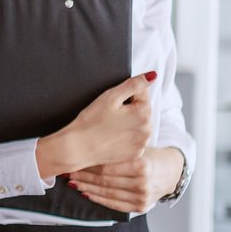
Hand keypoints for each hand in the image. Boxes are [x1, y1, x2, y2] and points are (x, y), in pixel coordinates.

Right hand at [34, 73, 155, 179]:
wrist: (78, 148)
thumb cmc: (91, 121)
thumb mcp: (111, 96)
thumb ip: (134, 84)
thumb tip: (152, 76)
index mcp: (143, 113)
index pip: (142, 94)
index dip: (126, 94)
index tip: (113, 103)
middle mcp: (147, 130)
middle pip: (142, 110)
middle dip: (130, 109)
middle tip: (109, 114)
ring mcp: (141, 144)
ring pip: (139, 126)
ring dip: (130, 123)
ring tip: (110, 126)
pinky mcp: (135, 155)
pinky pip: (135, 140)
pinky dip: (127, 137)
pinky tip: (112, 137)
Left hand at [67, 147, 183, 214]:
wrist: (172, 171)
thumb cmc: (150, 155)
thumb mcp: (138, 148)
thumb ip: (118, 150)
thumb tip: (89, 146)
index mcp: (142, 165)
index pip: (107, 167)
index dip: (88, 166)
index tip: (74, 161)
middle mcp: (142, 183)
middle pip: (105, 180)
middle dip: (83, 177)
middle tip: (67, 172)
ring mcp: (142, 197)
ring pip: (107, 193)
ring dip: (87, 188)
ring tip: (72, 183)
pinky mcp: (140, 207)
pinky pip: (115, 205)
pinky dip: (98, 199)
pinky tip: (86, 194)